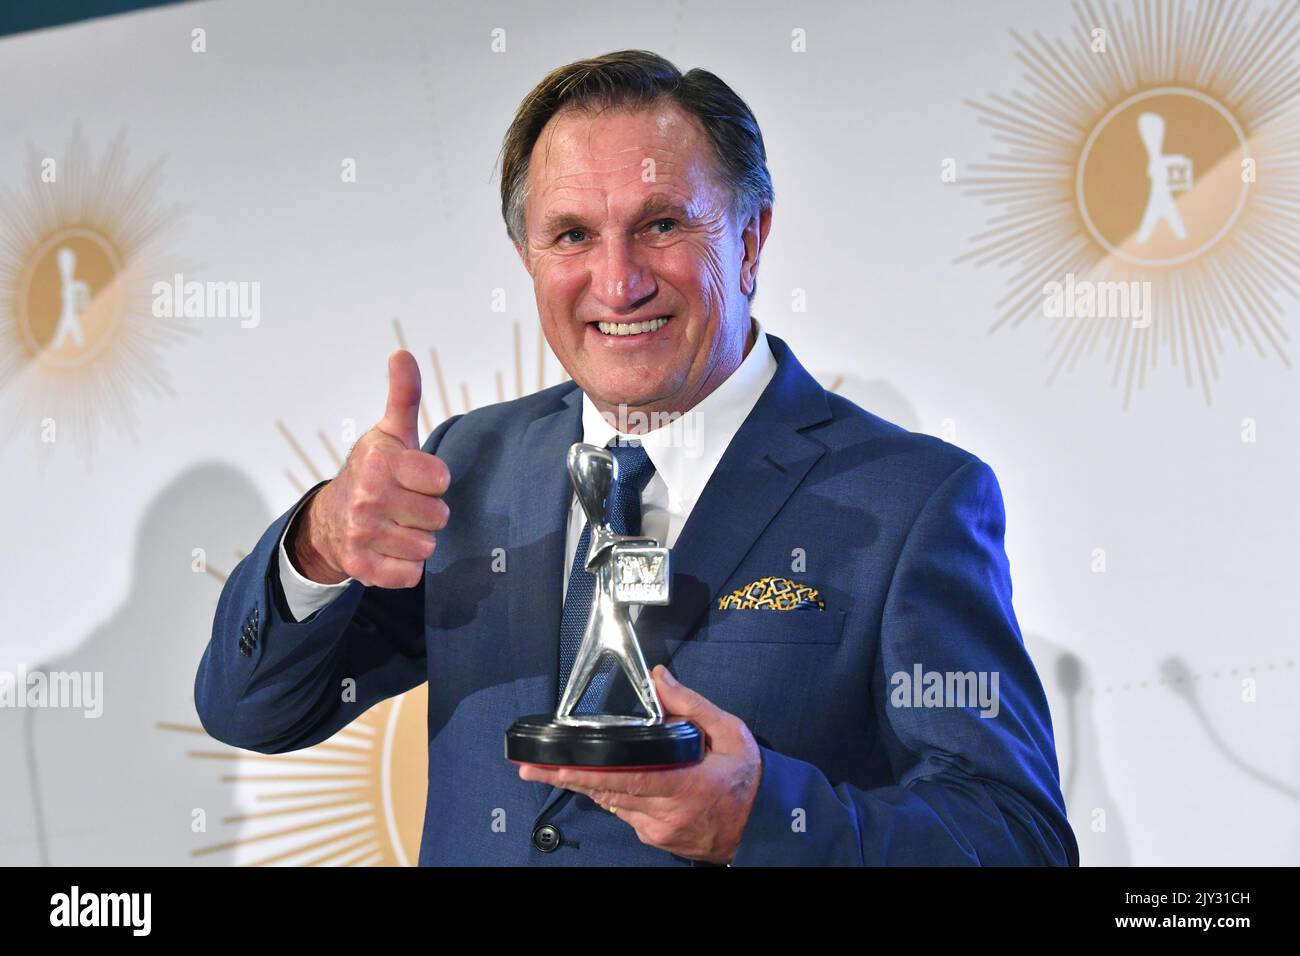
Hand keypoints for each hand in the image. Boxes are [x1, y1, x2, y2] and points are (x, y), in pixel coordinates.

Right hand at [290, 349, 450, 587]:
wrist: (329, 520)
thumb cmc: (373, 473)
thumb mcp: (390, 432)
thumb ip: (404, 395)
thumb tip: (402, 354)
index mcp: (380, 461)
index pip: (440, 480)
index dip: (434, 482)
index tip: (417, 478)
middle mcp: (368, 496)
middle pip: (439, 517)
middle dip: (428, 513)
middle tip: (406, 504)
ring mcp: (362, 533)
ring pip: (427, 547)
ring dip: (418, 540)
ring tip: (398, 526)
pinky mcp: (361, 566)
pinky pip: (411, 574)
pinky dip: (406, 567)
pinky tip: (390, 549)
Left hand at [518, 665, 762, 863]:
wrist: (765, 827)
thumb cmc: (749, 781)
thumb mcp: (730, 734)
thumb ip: (692, 705)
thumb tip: (660, 678)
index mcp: (683, 787)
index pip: (626, 779)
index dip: (588, 774)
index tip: (557, 767)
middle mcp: (665, 814)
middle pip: (607, 793)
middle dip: (569, 779)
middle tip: (532, 771)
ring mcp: (659, 830)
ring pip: (613, 803)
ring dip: (588, 785)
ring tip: (555, 771)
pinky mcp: (657, 838)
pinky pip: (626, 812)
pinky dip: (614, 794)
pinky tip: (606, 780)